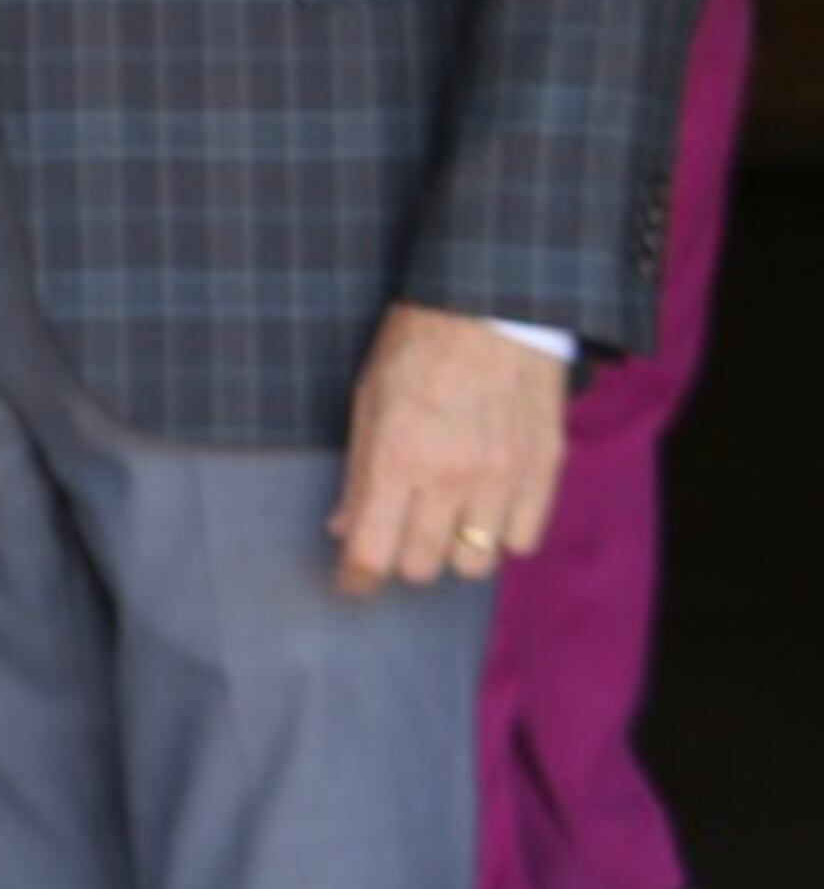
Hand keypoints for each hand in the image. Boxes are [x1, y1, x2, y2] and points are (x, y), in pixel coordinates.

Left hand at [329, 303, 564, 598]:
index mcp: (397, 457)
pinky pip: (522, 541)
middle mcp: (451, 476)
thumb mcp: (369, 401)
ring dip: (454, 552)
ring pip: (474, 565)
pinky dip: (502, 536)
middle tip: (401, 534)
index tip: (353, 584)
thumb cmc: (419, 347)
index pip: (372, 553)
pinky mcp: (543, 471)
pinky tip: (489, 508)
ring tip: (447, 520)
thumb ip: (359, 473)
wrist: (494, 305)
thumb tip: (344, 528)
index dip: (357, 580)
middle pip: (422, 567)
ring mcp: (502, 476)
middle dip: (404, 559)